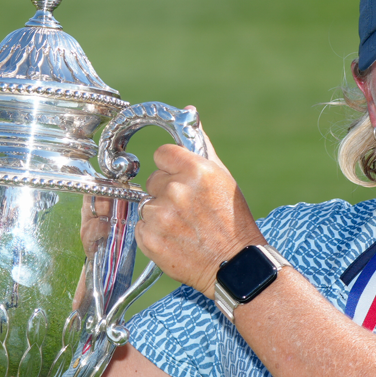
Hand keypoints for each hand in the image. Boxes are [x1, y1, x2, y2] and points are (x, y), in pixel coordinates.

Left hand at [134, 125, 264, 295]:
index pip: (162, 154)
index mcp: (196, 170)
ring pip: (146, 204)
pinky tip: (175, 240)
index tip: (180, 179)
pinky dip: (154, 234)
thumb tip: (188, 111)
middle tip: (188, 210)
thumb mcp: (223, 177)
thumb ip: (201, 144)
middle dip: (166, 192)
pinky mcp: (150, 238)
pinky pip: (141, 226)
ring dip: (160, 214)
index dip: (170, 167)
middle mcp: (177, 190)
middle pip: (153, 180)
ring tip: (183, 228)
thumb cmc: (232, 220)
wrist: (234, 265)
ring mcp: (161, 215)